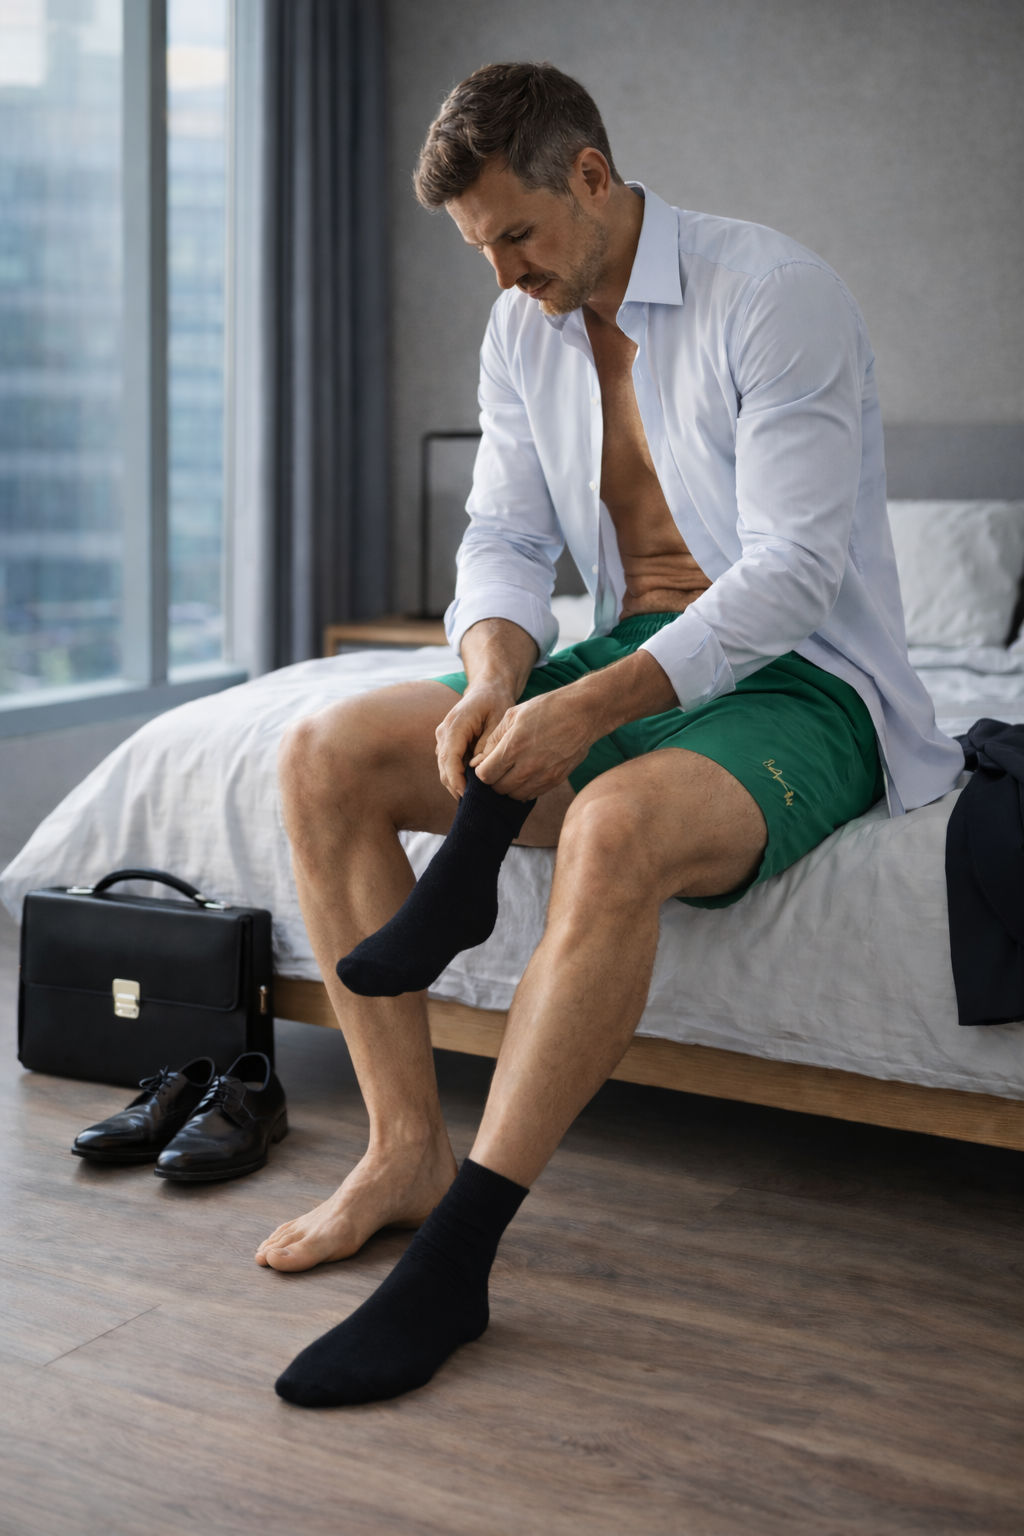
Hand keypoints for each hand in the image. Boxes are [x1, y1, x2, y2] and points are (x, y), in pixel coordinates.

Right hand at [435, 681, 516, 798]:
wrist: (488, 688)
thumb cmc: (496, 701)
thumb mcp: (498, 720)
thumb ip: (488, 744)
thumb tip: (476, 768)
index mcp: (455, 724)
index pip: (449, 757)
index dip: (456, 779)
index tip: (466, 796)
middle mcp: (444, 732)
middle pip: (444, 767)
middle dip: (456, 787)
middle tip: (473, 805)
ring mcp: (443, 738)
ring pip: (445, 768)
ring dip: (456, 784)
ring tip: (475, 800)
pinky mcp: (448, 743)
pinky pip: (449, 765)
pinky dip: (458, 777)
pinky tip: (473, 789)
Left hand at [470, 687, 595, 800]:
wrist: (584, 712)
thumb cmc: (547, 708)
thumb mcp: (513, 715)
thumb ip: (492, 740)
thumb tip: (477, 762)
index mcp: (514, 746)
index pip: (486, 775)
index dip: (481, 771)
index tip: (485, 764)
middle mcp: (528, 765)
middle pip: (499, 788)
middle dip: (494, 780)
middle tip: (498, 769)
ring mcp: (544, 774)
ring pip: (515, 795)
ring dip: (510, 787)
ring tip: (513, 772)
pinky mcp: (557, 779)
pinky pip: (533, 795)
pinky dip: (526, 789)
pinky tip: (527, 775)